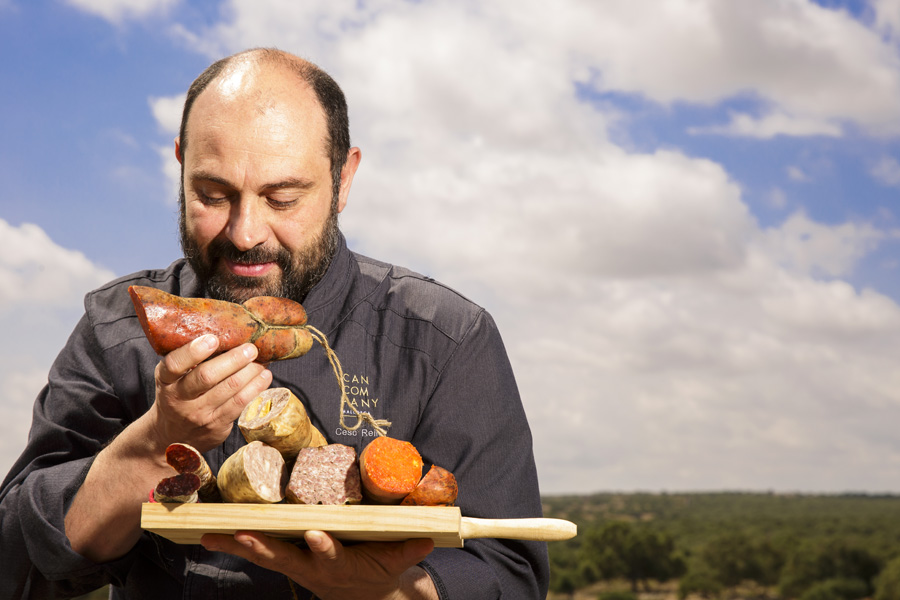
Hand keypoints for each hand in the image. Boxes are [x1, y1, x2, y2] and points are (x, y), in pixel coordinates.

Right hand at [150, 334, 271, 450]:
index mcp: (165, 380)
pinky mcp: (217, 425)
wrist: (173, 436)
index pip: (173, 365)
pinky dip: (255, 387)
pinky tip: (264, 376)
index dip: (193, 351)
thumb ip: (190, 360)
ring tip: (261, 361)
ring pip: (229, 388)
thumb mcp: (173, 378)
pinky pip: (240, 403)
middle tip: (250, 348)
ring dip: (250, 371)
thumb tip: (226, 333)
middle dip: (233, 360)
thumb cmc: (178, 396)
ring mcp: (199, 414)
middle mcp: (179, 398)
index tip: (212, 339)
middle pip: (207, 376)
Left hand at [200, 530, 436, 599]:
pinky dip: (233, 542)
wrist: (368, 595)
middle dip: (261, 548)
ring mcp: (296, 567)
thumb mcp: (398, 564)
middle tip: (240, 536)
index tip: (316, 534)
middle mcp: (313, 570)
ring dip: (236, 545)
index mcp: (342, 568)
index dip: (324, 548)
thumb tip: (427, 538)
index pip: (332, 558)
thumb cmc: (382, 572)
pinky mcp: (287, 560)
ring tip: (209, 534)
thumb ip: (409, 550)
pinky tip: (209, 533)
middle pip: (284, 559)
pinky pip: (258, 551)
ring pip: (264, 555)